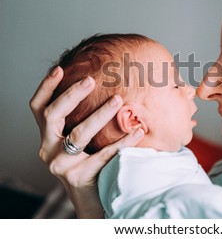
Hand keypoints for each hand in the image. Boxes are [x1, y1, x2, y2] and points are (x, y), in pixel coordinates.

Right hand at [29, 66, 143, 217]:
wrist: (93, 199)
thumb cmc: (90, 162)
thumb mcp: (80, 140)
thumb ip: (82, 119)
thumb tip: (104, 84)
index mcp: (48, 136)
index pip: (38, 108)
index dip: (46, 87)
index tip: (60, 68)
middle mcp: (48, 149)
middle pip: (52, 116)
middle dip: (71, 94)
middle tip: (91, 79)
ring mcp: (61, 164)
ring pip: (78, 134)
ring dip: (99, 114)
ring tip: (118, 99)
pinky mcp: (79, 177)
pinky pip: (104, 154)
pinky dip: (122, 141)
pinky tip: (137, 131)